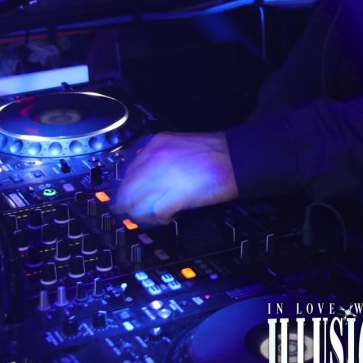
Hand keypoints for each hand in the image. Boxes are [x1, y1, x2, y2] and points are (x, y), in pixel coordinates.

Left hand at [112, 131, 237, 224]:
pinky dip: (158, 218)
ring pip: (137, 203)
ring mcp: (165, 176)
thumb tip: (144, 180)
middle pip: (127, 190)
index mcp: (155, 144)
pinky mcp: (177, 194)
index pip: (127, 172)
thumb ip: (158, 158)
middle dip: (127, 205)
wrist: (237, 157)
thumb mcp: (178, 144)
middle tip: (131, 214)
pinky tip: (166, 217)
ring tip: (151, 217)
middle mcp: (156, 158)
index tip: (126, 198)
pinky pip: (155, 212)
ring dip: (142, 214)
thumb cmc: (214, 152)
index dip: (125, 190)